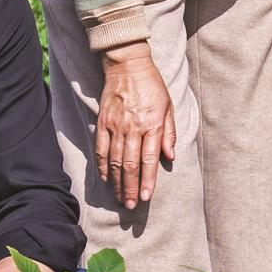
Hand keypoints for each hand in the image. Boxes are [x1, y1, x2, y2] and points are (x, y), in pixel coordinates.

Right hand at [96, 42, 175, 209]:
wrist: (127, 65)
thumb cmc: (152, 86)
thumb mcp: (169, 106)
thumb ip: (169, 133)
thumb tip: (170, 158)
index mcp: (152, 124)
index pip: (149, 159)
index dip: (147, 180)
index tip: (145, 197)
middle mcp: (133, 128)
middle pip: (130, 164)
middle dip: (130, 187)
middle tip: (129, 205)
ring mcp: (116, 125)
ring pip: (115, 160)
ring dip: (117, 182)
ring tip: (119, 198)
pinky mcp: (103, 121)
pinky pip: (101, 148)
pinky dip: (103, 165)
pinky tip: (105, 179)